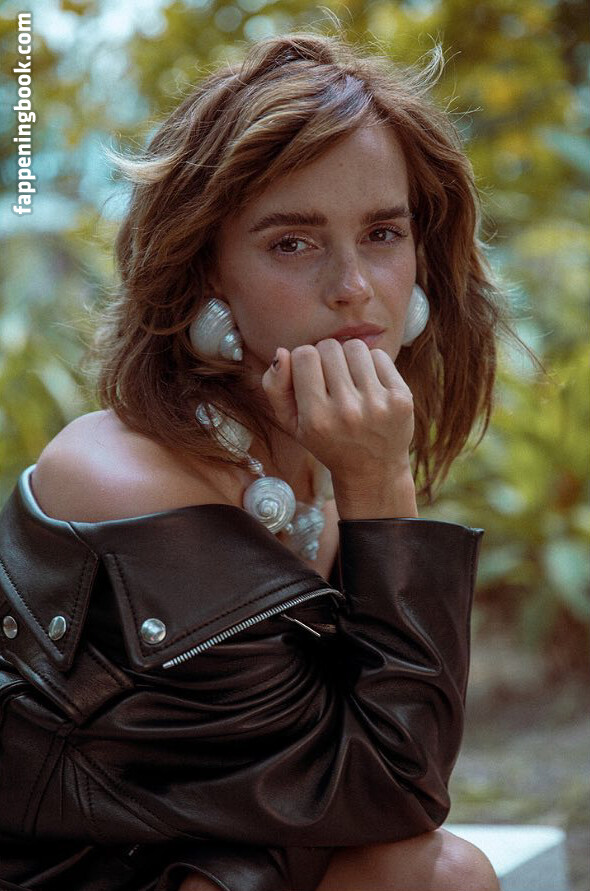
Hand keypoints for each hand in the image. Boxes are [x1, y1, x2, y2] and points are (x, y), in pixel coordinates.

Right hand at [261, 339, 417, 517]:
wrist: (373, 469)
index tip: (309, 376)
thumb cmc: (327, 441)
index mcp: (316, 419)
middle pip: (329, 347)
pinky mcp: (401, 399)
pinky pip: (380, 356)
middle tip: (330, 378)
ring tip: (349, 378)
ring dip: (348, 357)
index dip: (304, 360)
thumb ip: (275, 388)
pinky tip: (368, 383)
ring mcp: (377, 404)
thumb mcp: (291, 423)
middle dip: (326, 357)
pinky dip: (371, 363)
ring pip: (355, 347)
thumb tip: (281, 352)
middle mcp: (347, 412)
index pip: (304, 355)